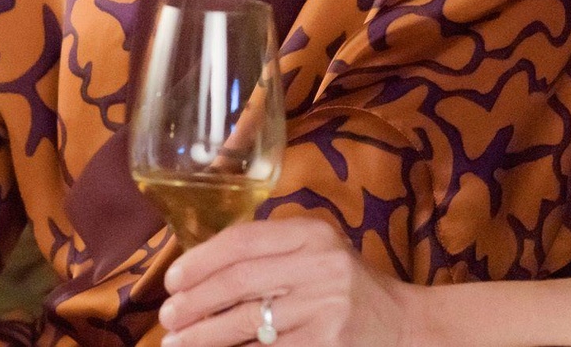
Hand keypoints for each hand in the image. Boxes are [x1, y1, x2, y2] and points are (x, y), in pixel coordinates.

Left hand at [158, 218, 420, 346]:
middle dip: (194, 302)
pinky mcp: (327, 345)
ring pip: (246, 323)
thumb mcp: (316, 252)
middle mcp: (321, 266)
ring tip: (178, 343)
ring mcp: (326, 308)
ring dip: (203, 337)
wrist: (403, 325)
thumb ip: (269, 251)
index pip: (243, 240)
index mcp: (313, 234)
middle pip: (239, 282)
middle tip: (168, 318)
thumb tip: (195, 272)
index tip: (172, 280)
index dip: (199, 260)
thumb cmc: (345, 287)